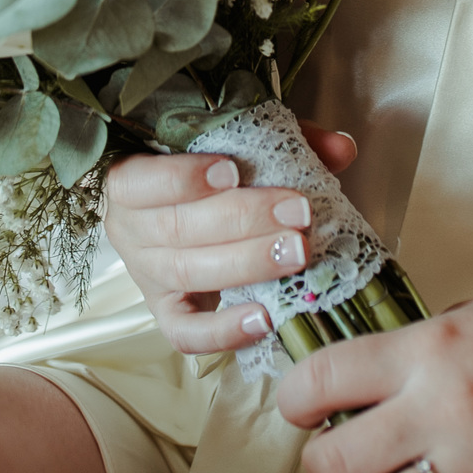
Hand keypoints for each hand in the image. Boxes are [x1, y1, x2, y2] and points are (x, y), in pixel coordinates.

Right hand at [104, 123, 355, 354]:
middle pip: (178, 228)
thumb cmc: (203, 173)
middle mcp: (130, 230)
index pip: (141, 180)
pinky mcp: (166, 314)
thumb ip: (282, 140)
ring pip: (189, 273)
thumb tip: (343, 147)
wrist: (175, 214)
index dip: (183, 177)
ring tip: (297, 252)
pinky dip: (225, 331)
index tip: (234, 170)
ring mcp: (146, 276)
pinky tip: (265, 319)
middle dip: (243, 219)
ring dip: (248, 263)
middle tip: (297, 212)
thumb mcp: (233, 144)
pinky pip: (187, 332)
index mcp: (129, 179)